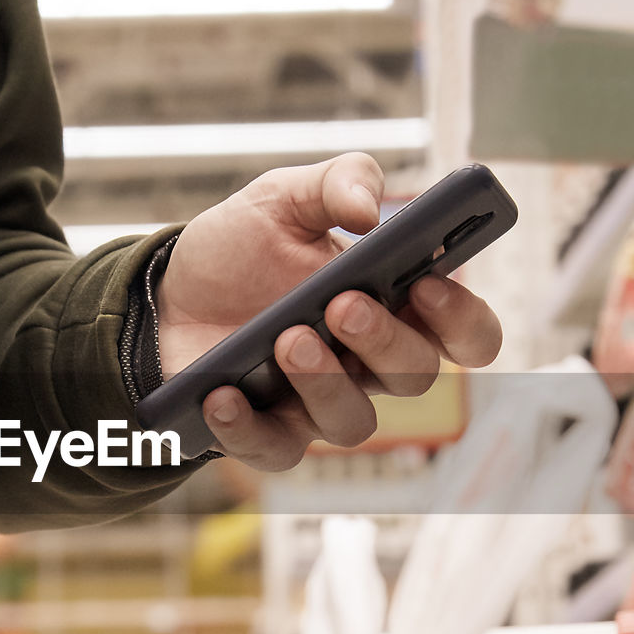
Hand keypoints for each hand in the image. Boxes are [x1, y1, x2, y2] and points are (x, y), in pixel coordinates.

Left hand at [156, 152, 502, 467]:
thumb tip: (369, 208)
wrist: (168, 294)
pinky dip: (247, 428)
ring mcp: (318, 404)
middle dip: (384, 342)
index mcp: (393, 307)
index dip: (462, 319)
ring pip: (353, 423)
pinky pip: (274, 450)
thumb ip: (336, 183)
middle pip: (413, 377)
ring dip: (324, 383)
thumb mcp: (283, 198)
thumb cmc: (241, 251)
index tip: (428, 284)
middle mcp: (366, 363)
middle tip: (342, 304)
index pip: (465, 334)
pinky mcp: (266, 431)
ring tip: (285, 339)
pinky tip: (221, 396)